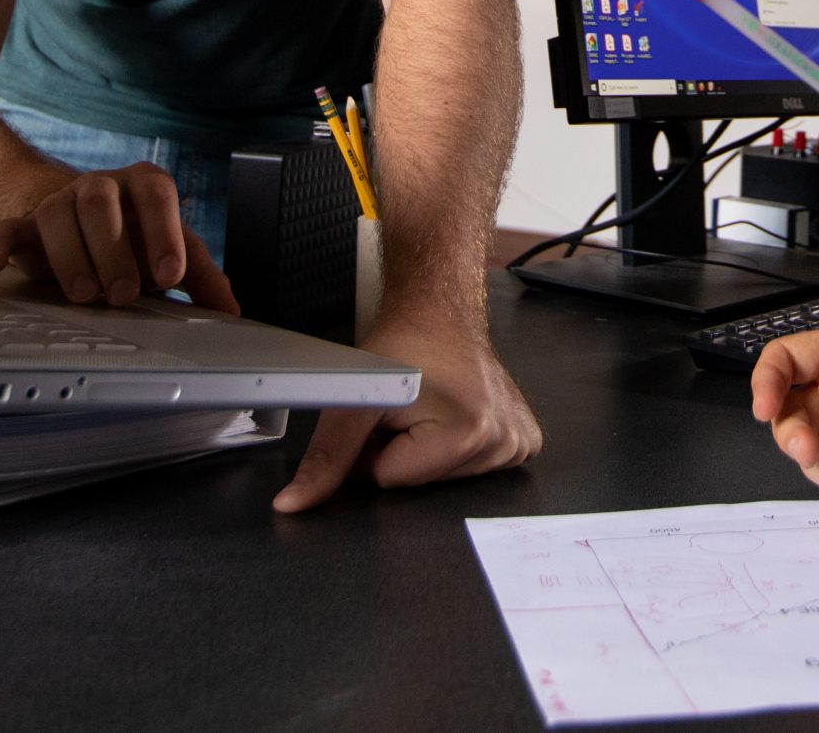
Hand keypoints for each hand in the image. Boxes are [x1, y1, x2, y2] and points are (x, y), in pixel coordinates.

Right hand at [0, 161, 237, 311]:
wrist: (84, 224)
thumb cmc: (136, 239)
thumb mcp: (171, 252)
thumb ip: (203, 278)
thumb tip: (233, 311)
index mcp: (143, 187)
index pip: (156, 194)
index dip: (164, 231)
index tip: (171, 275)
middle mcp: (102, 187)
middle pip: (102, 200)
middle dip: (113, 248)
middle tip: (124, 293)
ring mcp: (60, 202)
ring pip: (56, 212)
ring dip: (70, 255)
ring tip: (84, 295)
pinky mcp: (26, 225)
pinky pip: (7, 227)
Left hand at [272, 313, 541, 511]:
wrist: (441, 313)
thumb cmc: (403, 347)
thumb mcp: (353, 400)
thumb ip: (325, 457)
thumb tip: (294, 505)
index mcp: (468, 434)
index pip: (389, 481)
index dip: (372, 449)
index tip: (384, 415)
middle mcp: (503, 442)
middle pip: (419, 485)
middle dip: (401, 452)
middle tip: (407, 411)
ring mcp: (517, 443)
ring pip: (442, 480)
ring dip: (426, 451)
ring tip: (432, 409)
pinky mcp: (524, 441)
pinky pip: (475, 469)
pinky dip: (457, 450)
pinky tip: (454, 416)